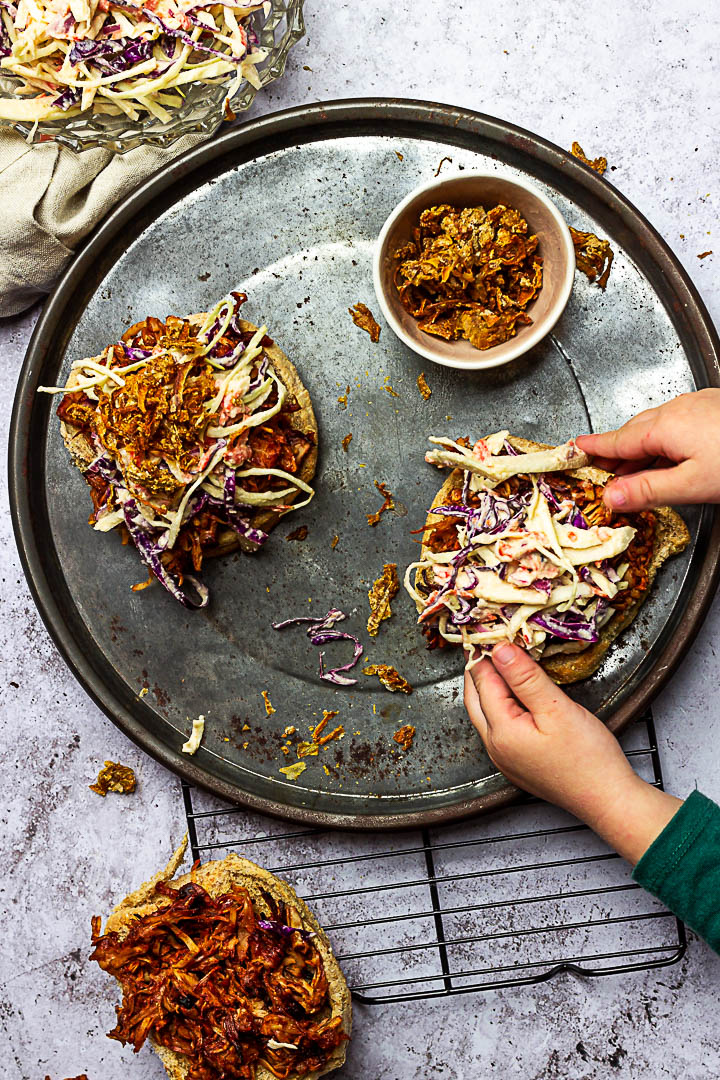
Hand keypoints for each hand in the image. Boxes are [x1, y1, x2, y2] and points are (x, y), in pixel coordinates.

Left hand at [464, 642, 682, 864]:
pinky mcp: (516, 764)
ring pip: (483, 713)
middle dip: (478, 668)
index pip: (482, 681)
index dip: (483, 652)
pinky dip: (498, 704)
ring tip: (499, 661)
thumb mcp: (556, 709)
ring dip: (487, 686)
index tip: (485, 627)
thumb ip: (525, 678)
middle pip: (475, 698)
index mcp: (500, 731)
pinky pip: (497, 727)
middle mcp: (494, 747)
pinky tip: (513, 694)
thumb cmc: (588, 758)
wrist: (607, 800)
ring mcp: (503, 758)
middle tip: (486, 640)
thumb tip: (499, 649)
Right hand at [575, 388, 719, 510]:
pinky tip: (671, 455)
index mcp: (667, 426)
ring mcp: (699, 404)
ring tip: (633, 469)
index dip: (595, 447)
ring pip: (658, 425)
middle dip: (616, 450)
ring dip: (641, 446)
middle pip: (635, 431)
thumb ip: (649, 490)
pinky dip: (664, 439)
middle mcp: (679, 408)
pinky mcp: (714, 407)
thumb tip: (612, 497)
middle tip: (601, 468)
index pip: (618, 440)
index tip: (578, 447)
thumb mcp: (693, 485)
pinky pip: (678, 421)